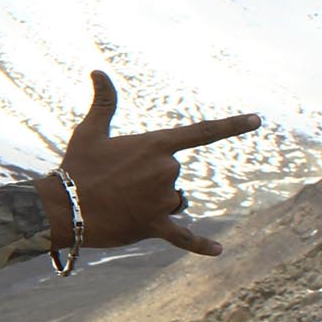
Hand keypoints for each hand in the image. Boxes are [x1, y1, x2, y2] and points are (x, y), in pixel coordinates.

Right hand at [46, 70, 260, 256]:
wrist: (63, 207)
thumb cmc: (76, 166)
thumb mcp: (90, 131)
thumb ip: (104, 102)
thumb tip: (97, 70)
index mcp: (156, 145)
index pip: (203, 132)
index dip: (233, 125)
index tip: (259, 119)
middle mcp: (166, 171)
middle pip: (173, 176)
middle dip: (149, 180)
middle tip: (117, 183)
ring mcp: (162, 200)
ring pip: (173, 202)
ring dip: (153, 203)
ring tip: (121, 203)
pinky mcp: (154, 225)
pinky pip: (183, 236)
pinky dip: (201, 245)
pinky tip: (219, 251)